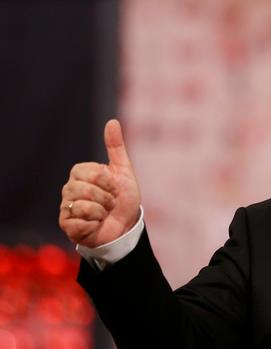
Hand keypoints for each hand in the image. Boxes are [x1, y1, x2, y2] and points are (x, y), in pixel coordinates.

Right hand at [59, 120, 141, 247]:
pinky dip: (94, 224)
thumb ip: (116, 147)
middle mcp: (69, 188)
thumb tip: (112, 122)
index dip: (109, 182)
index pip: (93, 172)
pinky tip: (95, 225)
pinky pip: (79, 221)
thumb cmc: (123, 199)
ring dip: (102, 212)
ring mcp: (66, 206)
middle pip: (87, 189)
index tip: (114, 188)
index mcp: (80, 173)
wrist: (126, 227)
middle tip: (110, 203)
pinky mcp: (66, 224)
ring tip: (104, 214)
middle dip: (107, 199)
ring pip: (84, 206)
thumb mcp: (123, 172)